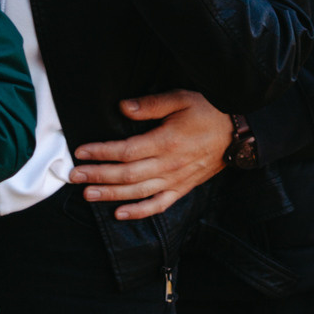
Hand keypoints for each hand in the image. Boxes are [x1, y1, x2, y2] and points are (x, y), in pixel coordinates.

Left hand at [70, 91, 233, 219]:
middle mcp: (169, 165)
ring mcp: (176, 180)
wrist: (239, 132)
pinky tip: (120, 214)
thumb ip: (150, 105)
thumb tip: (122, 108)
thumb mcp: (181, 99)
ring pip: (138, 192)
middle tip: (74, 176)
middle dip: (98, 176)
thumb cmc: (209, 111)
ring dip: (111, 195)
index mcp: (166, 141)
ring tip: (88, 195)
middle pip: (126, 174)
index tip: (81, 152)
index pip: (126, 150)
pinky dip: (139, 212)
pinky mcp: (183, 188)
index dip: (101, 152)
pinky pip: (159, 205)